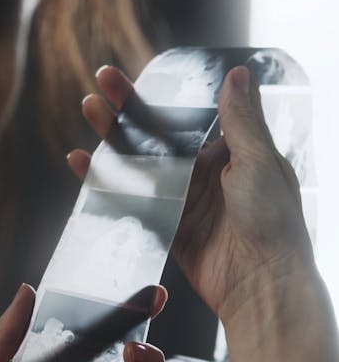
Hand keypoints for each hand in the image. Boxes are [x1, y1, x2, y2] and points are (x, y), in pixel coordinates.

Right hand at [72, 65, 338, 361]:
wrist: (264, 288)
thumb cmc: (274, 224)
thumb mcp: (259, 161)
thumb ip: (241, 119)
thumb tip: (237, 73)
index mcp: (232, 152)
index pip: (188, 116)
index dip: (161, 95)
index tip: (143, 73)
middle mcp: (207, 173)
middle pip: (158, 135)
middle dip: (129, 108)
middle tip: (102, 83)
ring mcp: (185, 200)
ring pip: (141, 163)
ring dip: (114, 138)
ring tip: (89, 111)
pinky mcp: (168, 227)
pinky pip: (133, 200)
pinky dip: (108, 182)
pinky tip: (86, 164)